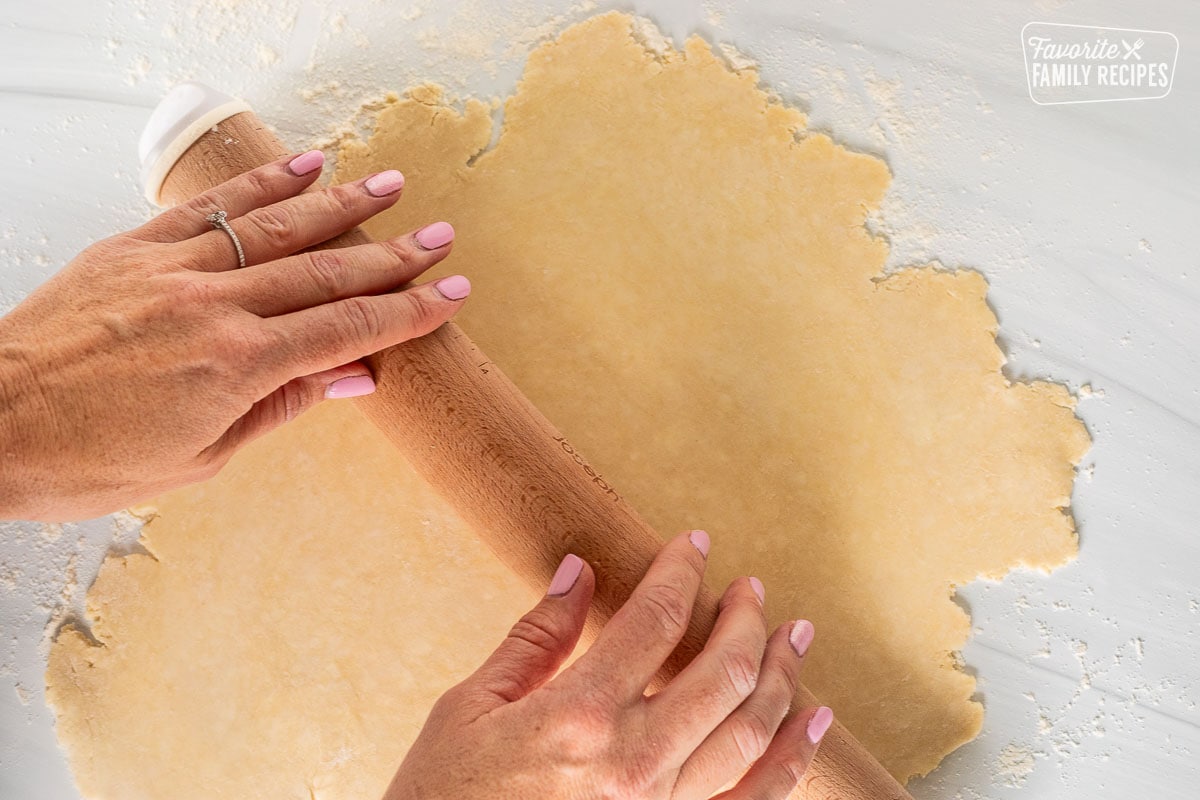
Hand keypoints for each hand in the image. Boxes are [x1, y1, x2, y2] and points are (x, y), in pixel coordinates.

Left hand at [0, 150, 467, 520]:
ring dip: (342, 205)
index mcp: (237, 366)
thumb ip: (281, 406)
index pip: (346, 330)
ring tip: (391, 186)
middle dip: (394, 255)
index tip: (449, 294)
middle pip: (326, 272)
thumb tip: (349, 379)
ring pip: (278, 228)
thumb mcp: (201, 457)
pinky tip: (303, 167)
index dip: (406, 312)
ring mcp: (174, 270)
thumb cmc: (88, 458)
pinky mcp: (135, 249)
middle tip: (443, 237)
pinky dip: (262, 185)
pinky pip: (211, 208)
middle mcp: (214, 307)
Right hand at [386, 531, 830, 799]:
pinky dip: (794, 758)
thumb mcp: (469, 707)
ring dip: (783, 675)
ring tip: (796, 637)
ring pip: (752, 733)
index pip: (653, 621)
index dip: (680, 572)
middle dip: (746, 618)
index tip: (693, 545)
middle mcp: (632, 764)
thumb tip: (579, 572)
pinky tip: (813, 719)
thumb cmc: (443, 797)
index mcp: (576, 717)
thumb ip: (535, 638)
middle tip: (751, 588)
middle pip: (722, 672)